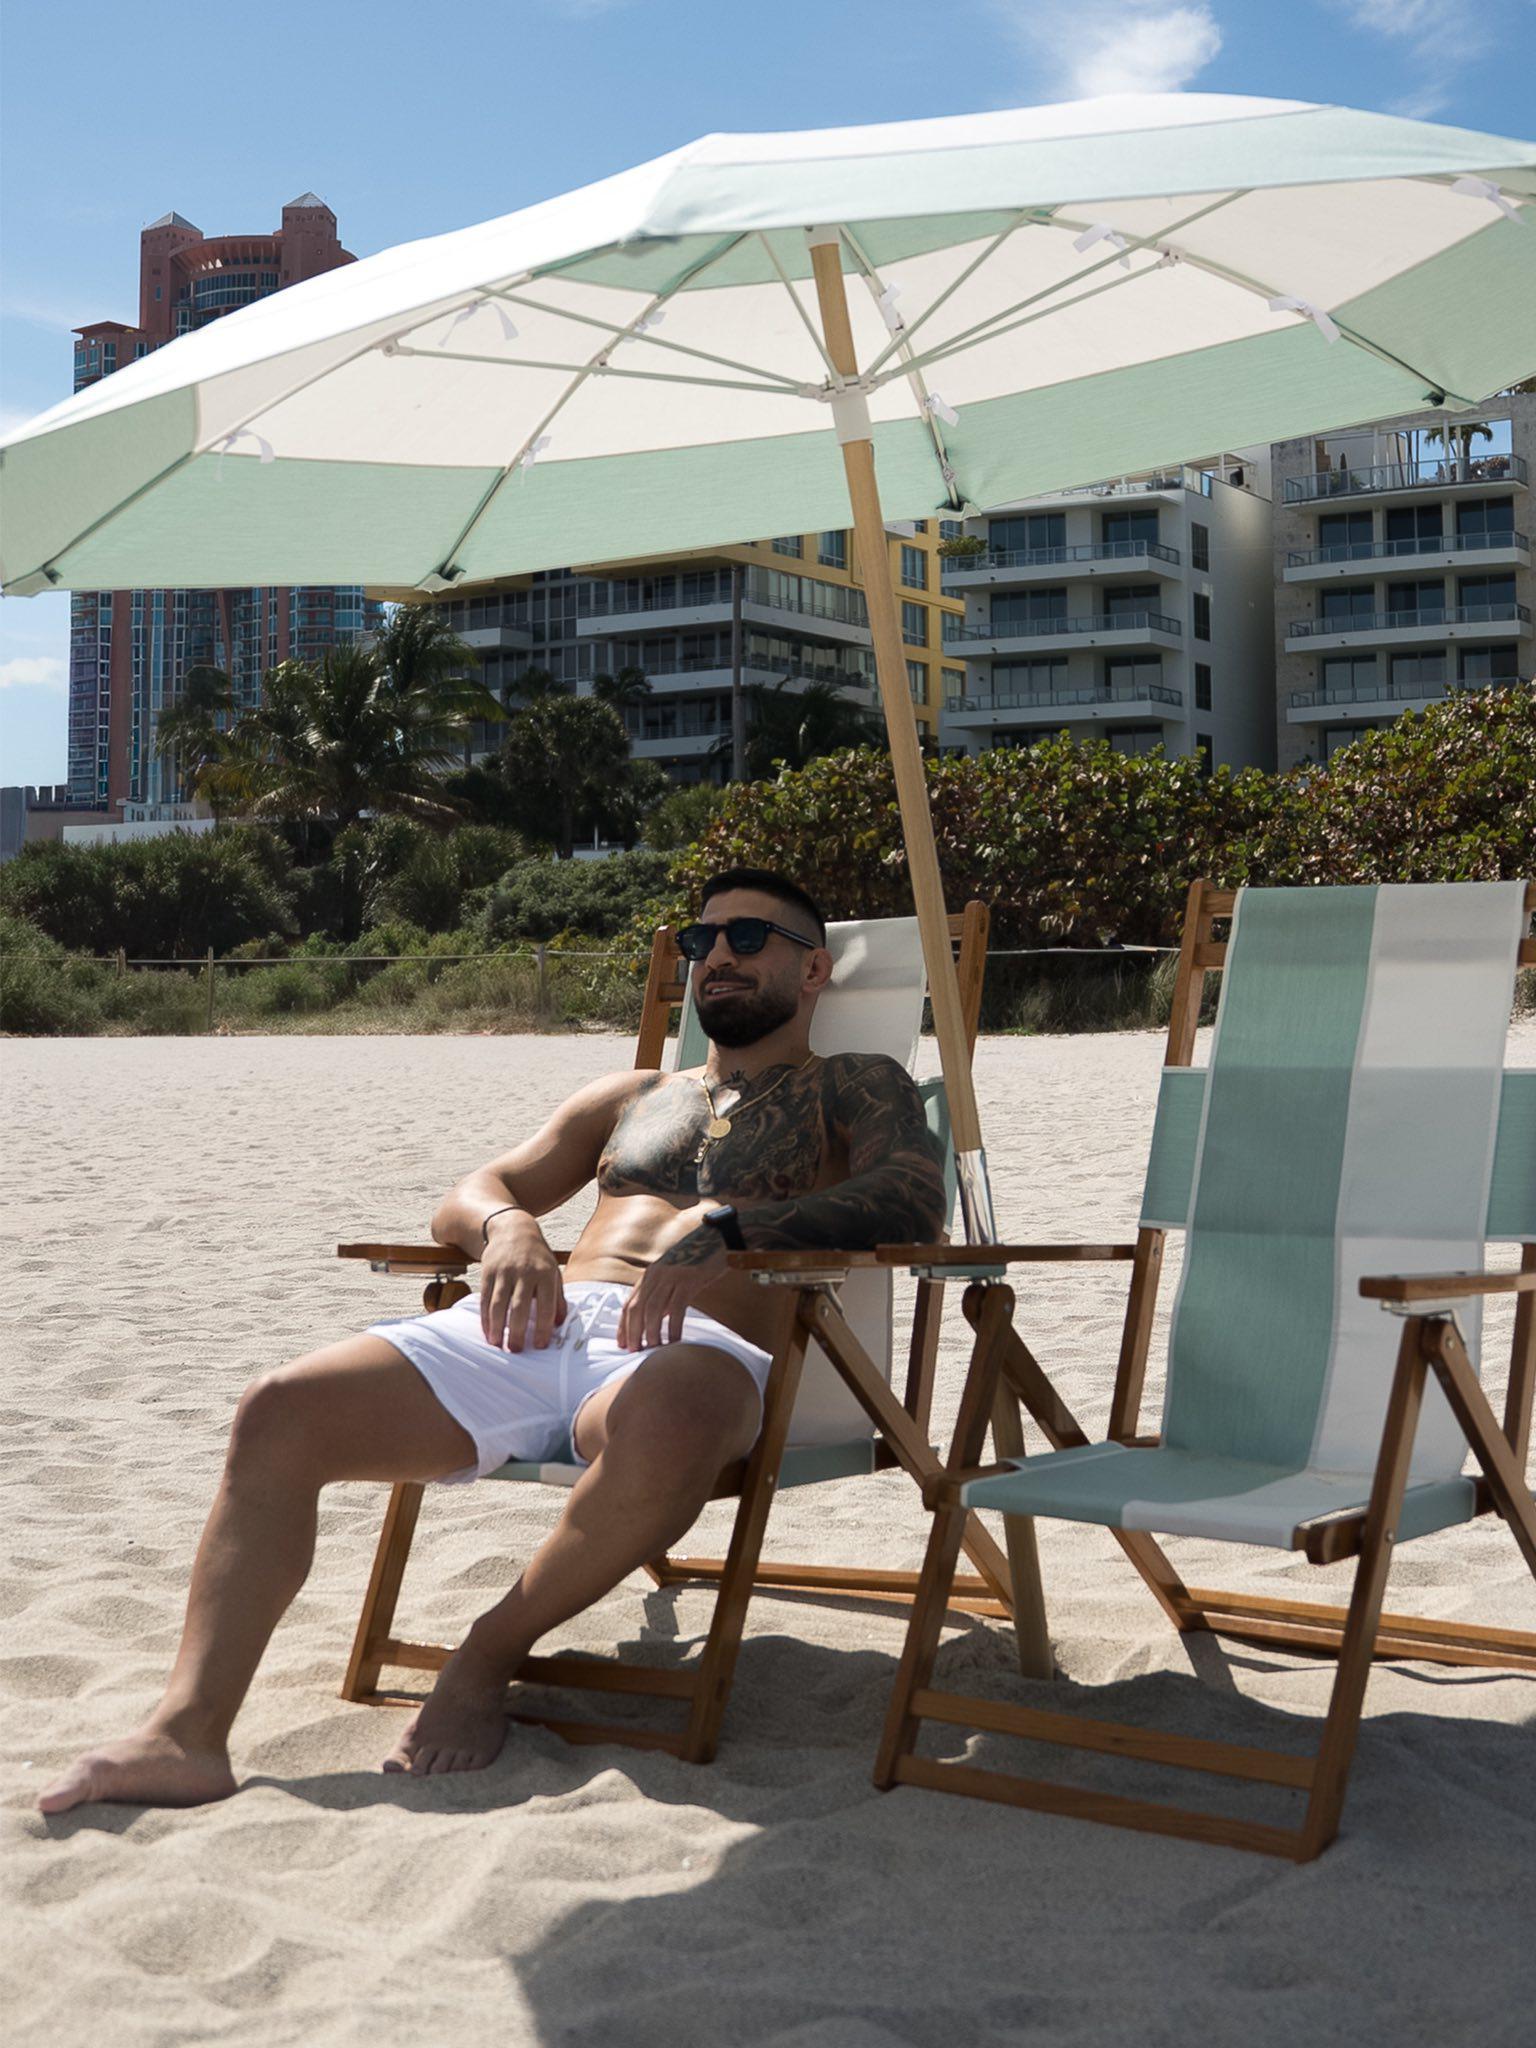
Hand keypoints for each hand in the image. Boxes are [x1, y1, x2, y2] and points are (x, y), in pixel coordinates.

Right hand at [479, 1213, 564, 1351]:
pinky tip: (486, 1331)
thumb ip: (558, 1298)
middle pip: (519, 1306)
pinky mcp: (488, 1272)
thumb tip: (560, 1324)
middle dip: (517, 1331)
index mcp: (545, 1274)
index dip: (543, 1327)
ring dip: (497, 1326)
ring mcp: (504, 1271)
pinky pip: (485, 1297)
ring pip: (498, 1303)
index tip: (540, 1346)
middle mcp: (525, 1272)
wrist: (513, 1229)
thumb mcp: (553, 1272)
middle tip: (515, 1351)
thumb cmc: (537, 1257)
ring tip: (497, 1344)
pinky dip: (484, 1316)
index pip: (546, 1305)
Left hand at [616, 1223, 727, 1349]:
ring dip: (651, 1332)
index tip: (623, 1344)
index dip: (623, 1326)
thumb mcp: (675, 1276)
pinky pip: (677, 1308)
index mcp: (650, 1275)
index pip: (629, 1303)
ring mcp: (672, 1276)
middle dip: (633, 1332)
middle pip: (636, 1308)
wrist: (719, 1237)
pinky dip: (674, 1327)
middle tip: (635, 1351)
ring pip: (653, 1309)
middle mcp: (656, 1275)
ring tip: (653, 1349)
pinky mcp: (689, 1280)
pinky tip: (675, 1341)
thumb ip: (665, 1295)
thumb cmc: (698, 1260)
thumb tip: (658, 1320)